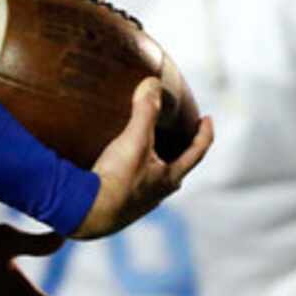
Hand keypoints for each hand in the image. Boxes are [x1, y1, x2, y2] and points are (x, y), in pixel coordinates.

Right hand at [73, 79, 214, 238]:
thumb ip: (145, 111)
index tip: (208, 118)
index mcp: (169, 178)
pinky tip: (120, 171)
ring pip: (155, 180)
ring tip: (149, 151)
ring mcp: (140, 204)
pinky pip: (133, 187)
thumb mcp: (134, 140)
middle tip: (181, 136)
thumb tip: (153, 82)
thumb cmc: (117, 179)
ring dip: (156, 165)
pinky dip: (134, 175)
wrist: (88, 213)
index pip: (196, 152)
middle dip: (181, 151)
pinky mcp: (121, 208)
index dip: (204, 133)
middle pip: (178, 169)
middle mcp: (159, 194)